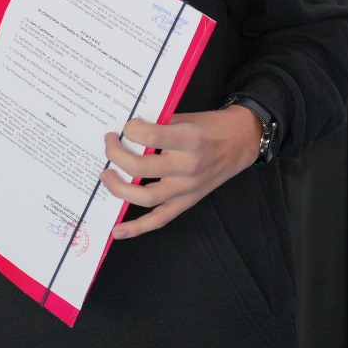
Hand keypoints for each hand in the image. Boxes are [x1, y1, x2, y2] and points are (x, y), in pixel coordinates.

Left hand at [99, 108, 261, 239]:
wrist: (241, 141)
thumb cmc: (210, 126)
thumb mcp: (185, 117)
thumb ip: (158, 124)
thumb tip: (125, 131)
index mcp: (189, 140)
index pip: (151, 136)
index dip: (131, 129)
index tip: (127, 125)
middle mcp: (188, 167)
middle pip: (141, 168)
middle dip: (116, 155)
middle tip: (109, 143)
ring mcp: (187, 188)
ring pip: (145, 197)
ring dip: (118, 188)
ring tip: (106, 175)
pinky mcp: (187, 202)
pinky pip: (160, 219)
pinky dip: (137, 227)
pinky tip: (118, 231)